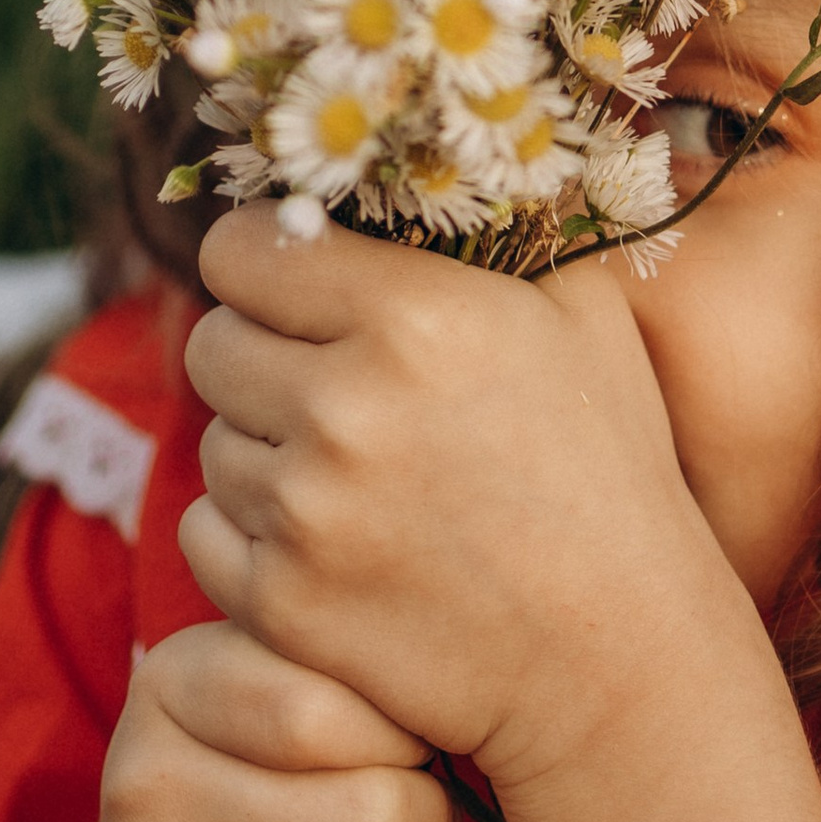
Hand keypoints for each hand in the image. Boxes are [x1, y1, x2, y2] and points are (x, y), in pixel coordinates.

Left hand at [185, 211, 748, 793]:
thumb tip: (427, 157)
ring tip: (355, 473)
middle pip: (211, 340)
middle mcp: (345, 404)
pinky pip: (204, 531)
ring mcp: (303, 510)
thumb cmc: (611, 478)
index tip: (296, 284)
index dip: (265, 262)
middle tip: (327, 382)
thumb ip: (498, 232)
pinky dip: (251, 534)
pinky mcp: (277, 599)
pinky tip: (333, 541)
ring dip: (264, 448)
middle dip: (260, 353)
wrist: (616, 664)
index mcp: (417, 316)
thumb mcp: (582, 320)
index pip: (242, 248)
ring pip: (211, 439)